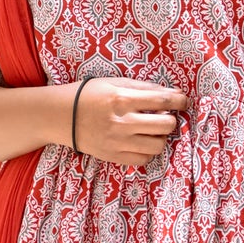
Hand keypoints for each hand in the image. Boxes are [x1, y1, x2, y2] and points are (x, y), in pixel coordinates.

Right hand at [74, 78, 188, 167]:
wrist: (60, 117)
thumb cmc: (88, 95)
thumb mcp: (114, 83)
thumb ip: (144, 87)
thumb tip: (173, 93)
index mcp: (122, 99)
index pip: (162, 100)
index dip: (179, 100)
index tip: (184, 101)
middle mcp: (122, 122)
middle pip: (166, 125)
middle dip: (170, 119)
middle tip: (163, 116)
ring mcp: (118, 142)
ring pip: (158, 145)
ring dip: (161, 136)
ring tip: (153, 130)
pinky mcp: (114, 156)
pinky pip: (144, 159)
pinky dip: (148, 151)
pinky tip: (142, 141)